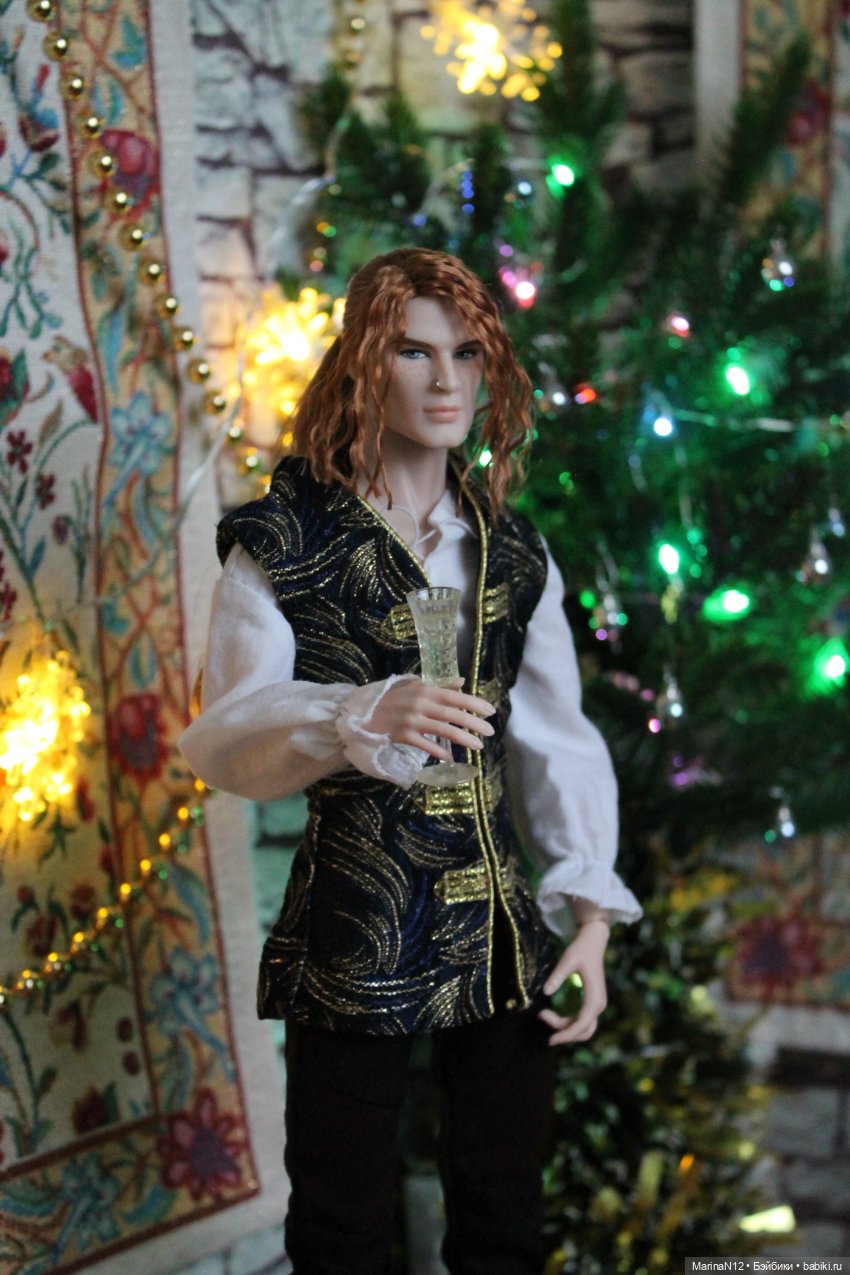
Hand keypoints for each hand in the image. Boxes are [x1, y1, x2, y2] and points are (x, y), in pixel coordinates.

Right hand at [366, 677, 495, 759]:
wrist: (364, 712)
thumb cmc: (392, 698)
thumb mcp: (414, 686)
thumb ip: (439, 685)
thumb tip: (462, 682)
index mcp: (424, 690)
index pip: (454, 696)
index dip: (474, 703)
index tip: (490, 711)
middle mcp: (419, 705)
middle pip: (452, 715)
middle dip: (474, 723)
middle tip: (490, 731)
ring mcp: (411, 721)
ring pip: (443, 731)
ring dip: (463, 739)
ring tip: (478, 746)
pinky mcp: (403, 736)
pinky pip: (426, 745)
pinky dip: (439, 752)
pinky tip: (451, 757)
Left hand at [537, 919, 609, 1045]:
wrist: (593, 941)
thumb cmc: (581, 949)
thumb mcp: (568, 960)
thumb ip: (557, 976)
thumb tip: (546, 992)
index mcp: (594, 999)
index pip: (581, 1025)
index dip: (566, 1035)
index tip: (550, 1040)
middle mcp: (598, 1006)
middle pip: (583, 1031)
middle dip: (563, 1031)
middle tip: (542, 1016)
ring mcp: (596, 1005)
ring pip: (583, 1028)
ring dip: (565, 1028)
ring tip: (544, 1014)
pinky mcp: (591, 1002)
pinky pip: (581, 1020)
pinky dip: (568, 1022)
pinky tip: (552, 1014)